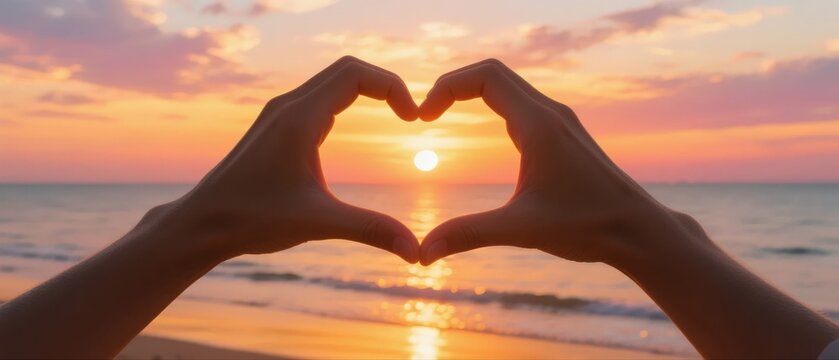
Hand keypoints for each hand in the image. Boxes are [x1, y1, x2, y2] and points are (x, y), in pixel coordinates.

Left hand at [164, 56, 420, 262]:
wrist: (202, 223)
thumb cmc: (252, 219)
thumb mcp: (318, 223)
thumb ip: (370, 230)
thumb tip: (415, 252)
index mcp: (300, 118)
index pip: (356, 74)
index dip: (393, 87)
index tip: (413, 120)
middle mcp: (288, 106)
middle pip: (347, 68)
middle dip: (385, 84)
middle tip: (409, 115)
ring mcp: (279, 114)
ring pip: (331, 80)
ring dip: (365, 89)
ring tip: (393, 116)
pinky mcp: (275, 126)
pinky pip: (318, 96)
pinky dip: (346, 100)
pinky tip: (352, 127)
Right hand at [417, 59, 680, 265]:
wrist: (639, 230)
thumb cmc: (588, 226)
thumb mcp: (521, 230)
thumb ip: (469, 234)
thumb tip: (423, 252)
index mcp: (538, 125)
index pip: (484, 76)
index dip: (446, 87)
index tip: (424, 118)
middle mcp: (550, 113)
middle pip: (493, 72)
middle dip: (453, 85)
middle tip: (427, 114)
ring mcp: (561, 121)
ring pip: (509, 85)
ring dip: (474, 92)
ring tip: (444, 116)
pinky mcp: (565, 134)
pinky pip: (522, 102)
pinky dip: (494, 104)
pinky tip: (486, 132)